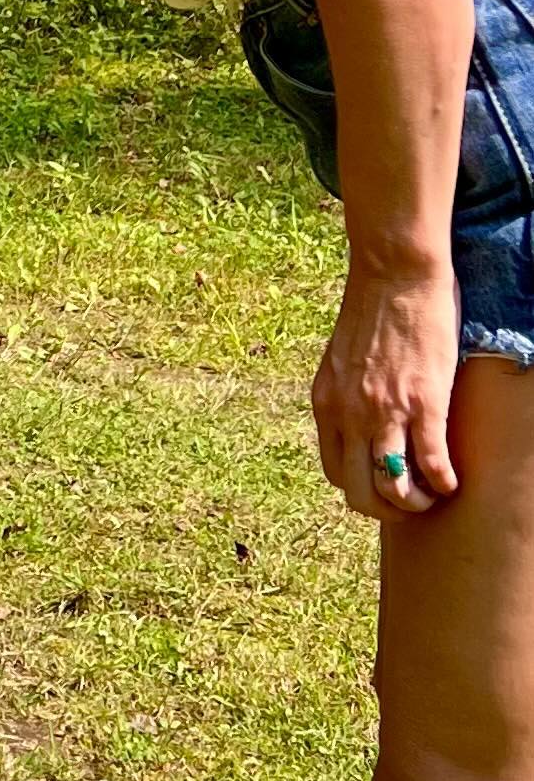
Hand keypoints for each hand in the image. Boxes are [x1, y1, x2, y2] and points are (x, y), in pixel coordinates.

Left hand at [311, 262, 463, 516]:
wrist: (395, 271)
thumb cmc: (374, 306)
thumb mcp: (343, 357)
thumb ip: (347, 391)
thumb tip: (362, 415)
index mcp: (326, 403)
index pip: (334, 471)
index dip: (361, 487)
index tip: (383, 483)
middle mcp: (349, 414)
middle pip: (359, 493)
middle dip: (387, 509)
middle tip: (411, 503)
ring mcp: (385, 411)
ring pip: (393, 489)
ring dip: (417, 504)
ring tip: (434, 496)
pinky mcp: (424, 402)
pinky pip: (431, 463)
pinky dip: (443, 482)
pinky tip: (453, 482)